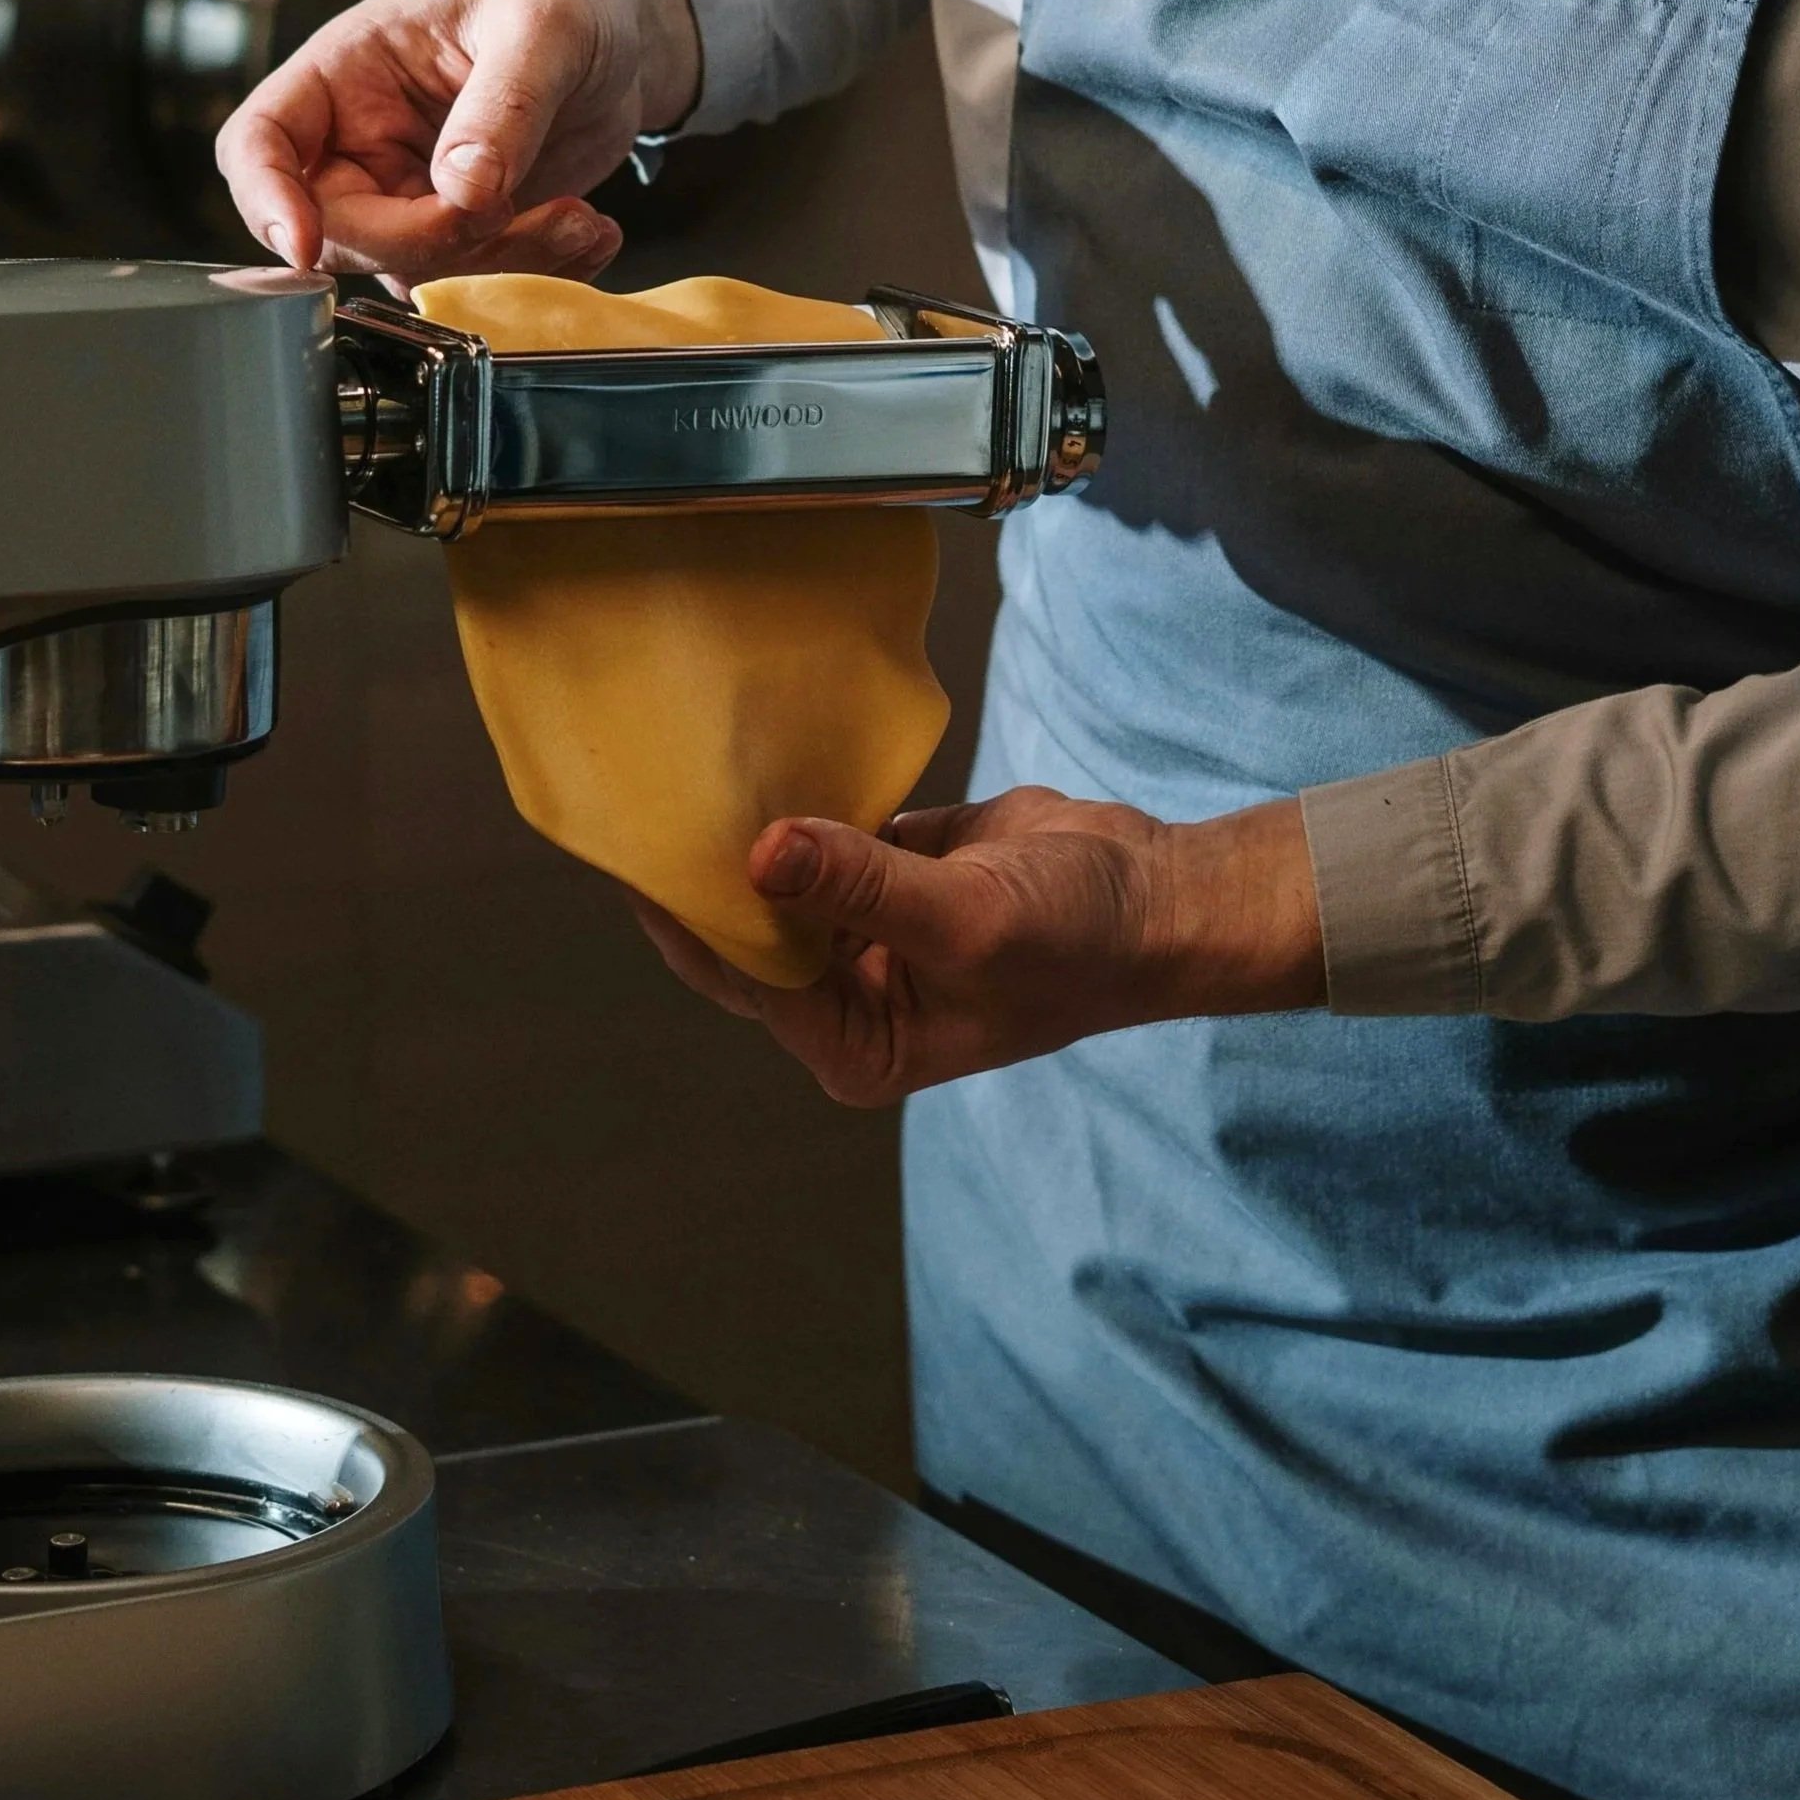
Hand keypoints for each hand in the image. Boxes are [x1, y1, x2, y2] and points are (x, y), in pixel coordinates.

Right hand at [215, 0, 702, 280]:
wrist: (626, 27)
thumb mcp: (541, 26)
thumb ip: (502, 105)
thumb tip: (464, 192)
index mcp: (347, 71)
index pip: (260, 142)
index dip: (267, 198)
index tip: (304, 243)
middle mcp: (363, 140)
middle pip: (337, 230)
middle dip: (428, 239)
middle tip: (517, 211)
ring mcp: (412, 192)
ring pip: (412, 268)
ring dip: (498, 262)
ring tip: (578, 221)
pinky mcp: (465, 228)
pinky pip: (473, 279)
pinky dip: (535, 272)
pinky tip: (587, 233)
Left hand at [635, 786, 1325, 1105]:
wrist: (1157, 896)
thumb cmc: (1077, 938)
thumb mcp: (965, 918)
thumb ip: (860, 885)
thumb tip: (759, 853)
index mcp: (859, 1044)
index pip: (750, 977)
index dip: (694, 914)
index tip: (641, 847)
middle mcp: (852, 999)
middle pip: (751, 932)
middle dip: (706, 875)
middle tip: (644, 796)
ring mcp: (868, 936)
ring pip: (781, 881)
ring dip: (748, 833)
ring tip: (684, 765)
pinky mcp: (890, 875)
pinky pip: (824, 838)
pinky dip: (799, 804)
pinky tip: (755, 755)